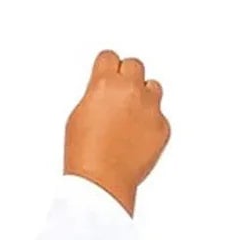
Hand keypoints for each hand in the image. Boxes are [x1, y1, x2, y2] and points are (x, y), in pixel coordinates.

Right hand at [64, 49, 169, 215]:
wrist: (102, 182)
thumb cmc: (84, 154)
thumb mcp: (78, 116)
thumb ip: (96, 95)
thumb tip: (104, 91)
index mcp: (105, 84)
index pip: (110, 57)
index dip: (107, 68)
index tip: (107, 73)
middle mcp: (130, 90)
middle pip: (134, 66)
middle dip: (126, 78)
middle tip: (119, 95)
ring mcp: (150, 108)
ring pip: (153, 87)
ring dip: (143, 96)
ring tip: (130, 116)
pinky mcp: (162, 127)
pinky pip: (159, 116)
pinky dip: (150, 124)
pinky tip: (135, 139)